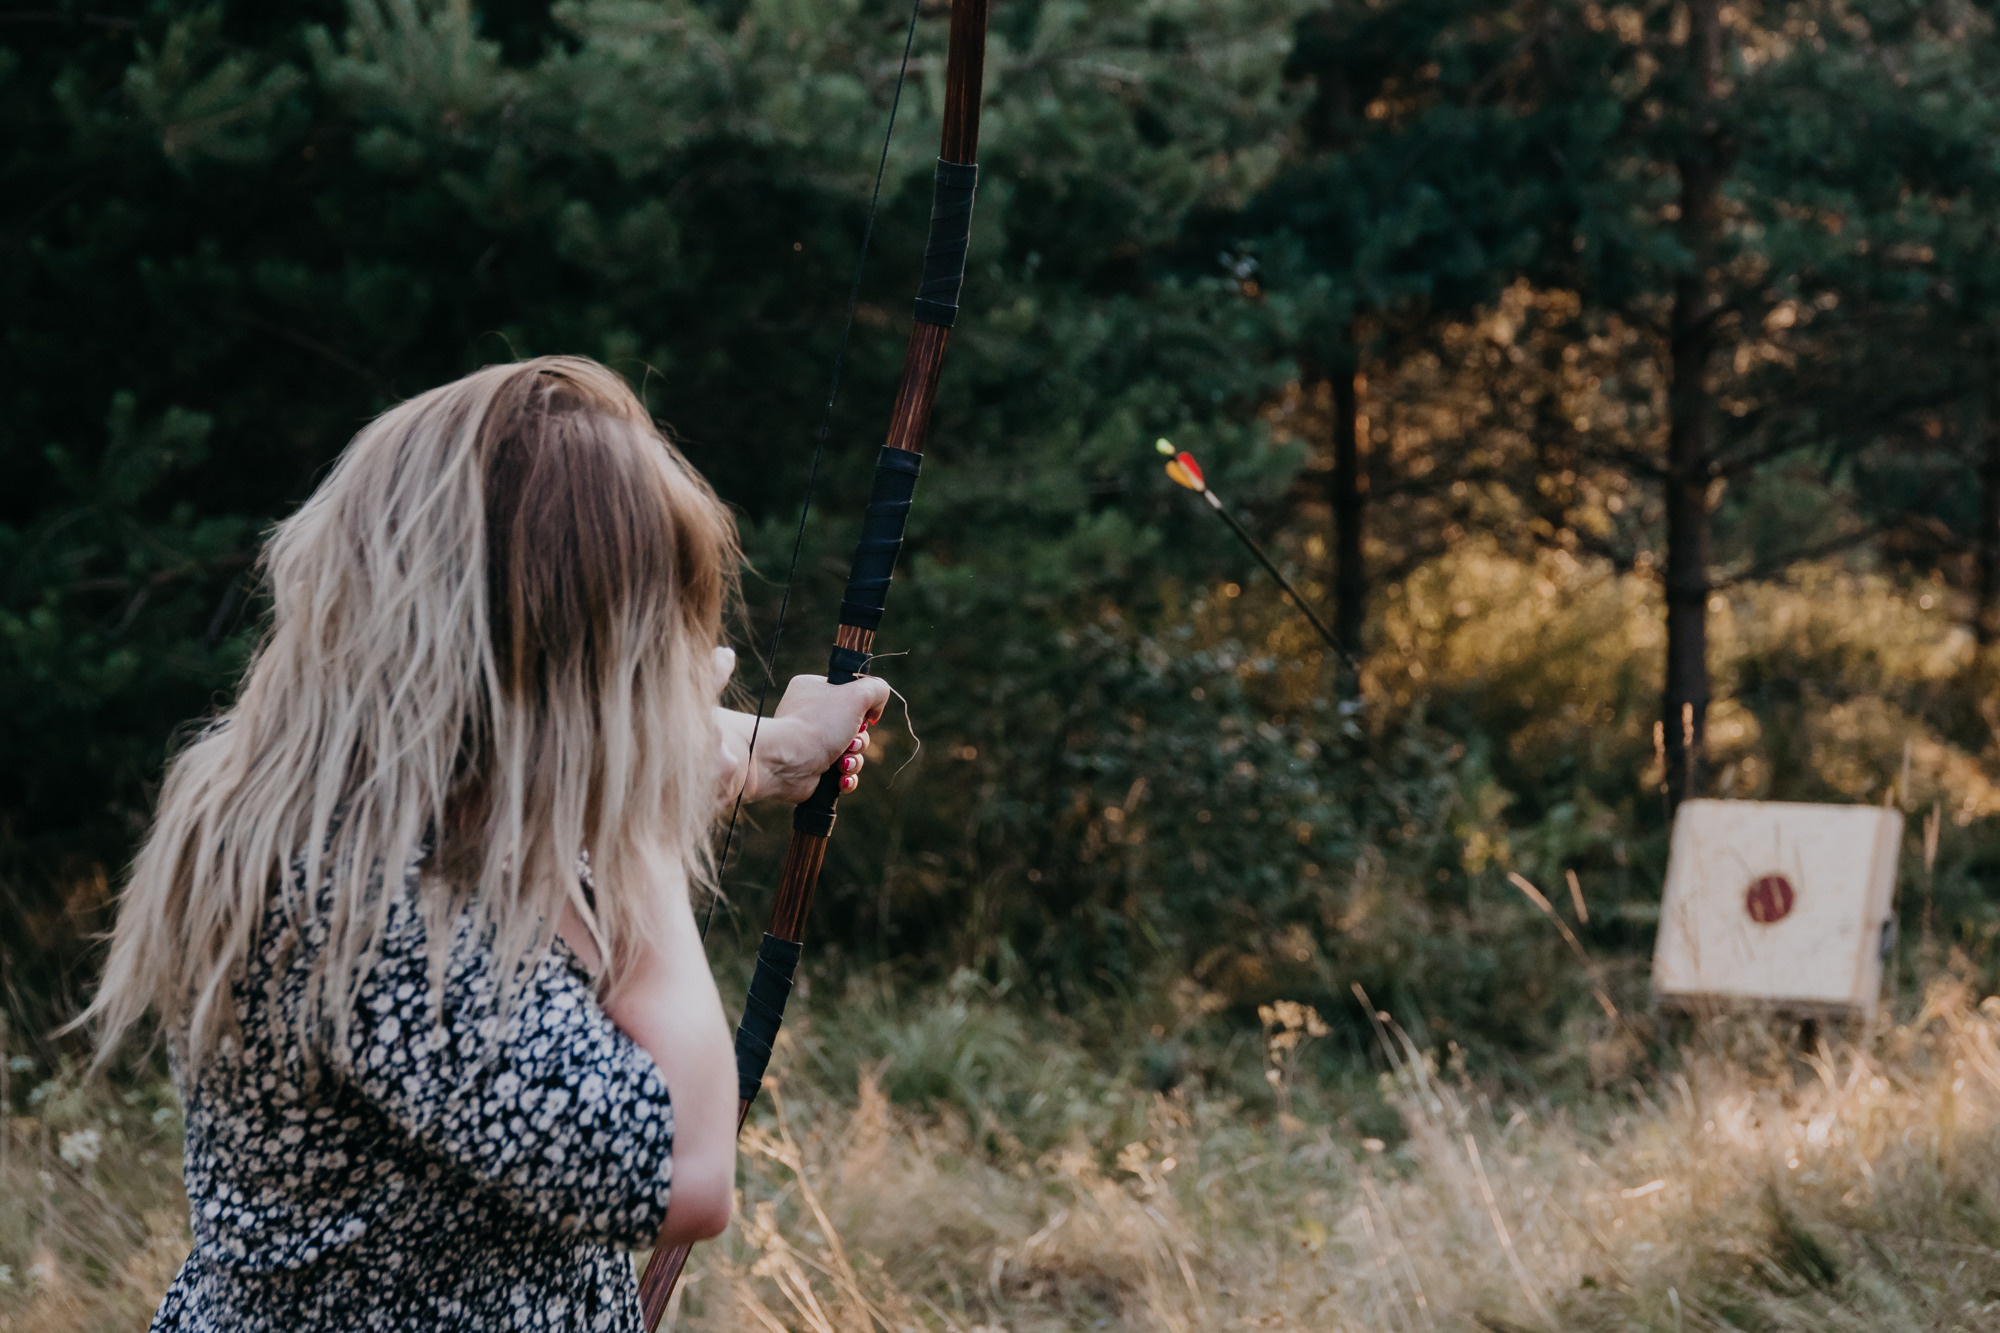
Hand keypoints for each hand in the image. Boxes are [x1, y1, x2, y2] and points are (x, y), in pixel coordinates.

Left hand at [714, 669, 889, 806]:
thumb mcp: (857, 695)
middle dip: (860, 741)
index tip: (863, 717)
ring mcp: (810, 743)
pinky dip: (845, 778)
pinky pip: (840, 773)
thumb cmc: (819, 725)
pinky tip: (840, 779)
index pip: (849, 694)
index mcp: (814, 690)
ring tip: (843, 764)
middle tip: (851, 744)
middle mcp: (810, 715)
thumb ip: (877, 689)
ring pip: (850, 752)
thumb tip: (875, 710)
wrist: (788, 763)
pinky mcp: (812, 769)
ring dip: (854, 761)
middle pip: (854, 727)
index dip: (862, 709)